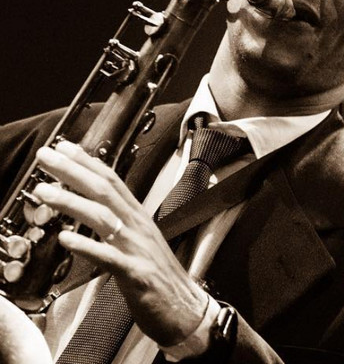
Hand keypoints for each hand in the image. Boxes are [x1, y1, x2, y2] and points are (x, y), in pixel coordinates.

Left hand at [33, 141, 208, 346]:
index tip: (64, 147)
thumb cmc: (158, 276)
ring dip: (72, 203)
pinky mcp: (136, 274)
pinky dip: (88, 246)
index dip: (87, 161)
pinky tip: (67, 239)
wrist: (185, 308)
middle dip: (73, 171)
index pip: (111, 180)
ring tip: (45, 194)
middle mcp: (138, 226)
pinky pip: (109, 257)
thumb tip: (90, 208)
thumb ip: (115, 224)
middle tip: (47, 157)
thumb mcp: (136, 242)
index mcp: (137, 217)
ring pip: (104, 217)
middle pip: (104, 190)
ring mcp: (137, 248)